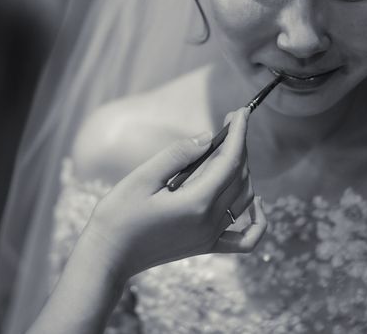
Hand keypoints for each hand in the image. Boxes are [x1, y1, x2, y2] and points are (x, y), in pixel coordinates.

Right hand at [80, 107, 266, 285]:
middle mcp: (210, 221)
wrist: (109, 255)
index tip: (241, 112)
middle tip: (230, 122)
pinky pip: (246, 239)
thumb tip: (207, 137)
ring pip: (245, 198)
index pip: (230, 161)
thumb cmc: (120, 214)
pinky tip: (255, 202)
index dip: (238, 133)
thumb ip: (178, 155)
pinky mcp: (206, 247)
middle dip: (239, 145)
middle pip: (240, 176)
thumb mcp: (143, 177)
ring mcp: (210, 237)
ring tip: (228, 148)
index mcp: (196, 202)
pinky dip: (258, 220)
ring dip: (243, 170)